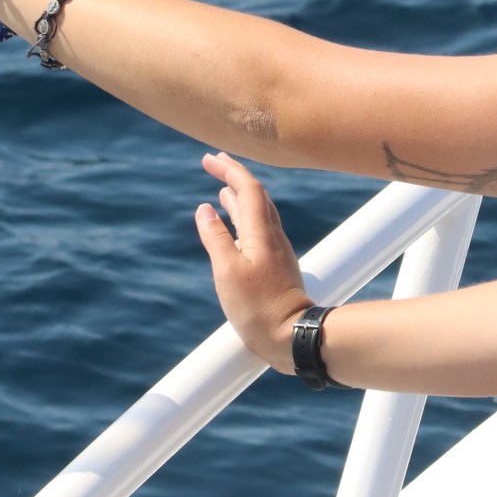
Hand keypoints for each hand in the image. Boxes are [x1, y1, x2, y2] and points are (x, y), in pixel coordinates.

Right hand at [194, 152, 314, 372]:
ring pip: (259, 214)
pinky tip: (235, 229)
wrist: (292, 337)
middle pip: (256, 195)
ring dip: (239, 198)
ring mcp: (276, 252)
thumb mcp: (226, 271)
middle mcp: (272, 237)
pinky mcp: (276, 267)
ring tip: (222, 191)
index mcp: (261, 232)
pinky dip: (244, 220)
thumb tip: (204, 210)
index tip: (209, 159)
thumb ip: (214, 237)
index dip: (229, 169)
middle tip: (213, 164)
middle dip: (234, 176)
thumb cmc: (257, 308)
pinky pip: (259, 231)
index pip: (248, 187)